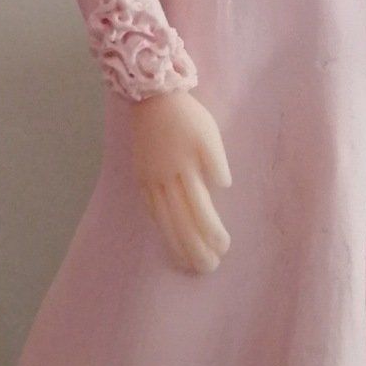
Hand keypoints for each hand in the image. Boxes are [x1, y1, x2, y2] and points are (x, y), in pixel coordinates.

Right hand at [130, 88, 230, 273]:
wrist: (151, 98)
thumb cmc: (187, 116)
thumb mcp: (208, 133)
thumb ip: (214, 160)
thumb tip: (222, 186)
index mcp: (185, 170)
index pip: (199, 210)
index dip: (211, 232)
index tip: (223, 248)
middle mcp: (165, 181)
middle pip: (180, 222)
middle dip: (195, 247)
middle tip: (208, 267)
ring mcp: (150, 181)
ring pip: (164, 220)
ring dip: (177, 243)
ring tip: (188, 263)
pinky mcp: (141, 176)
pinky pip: (150, 209)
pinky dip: (159, 226)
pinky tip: (166, 237)